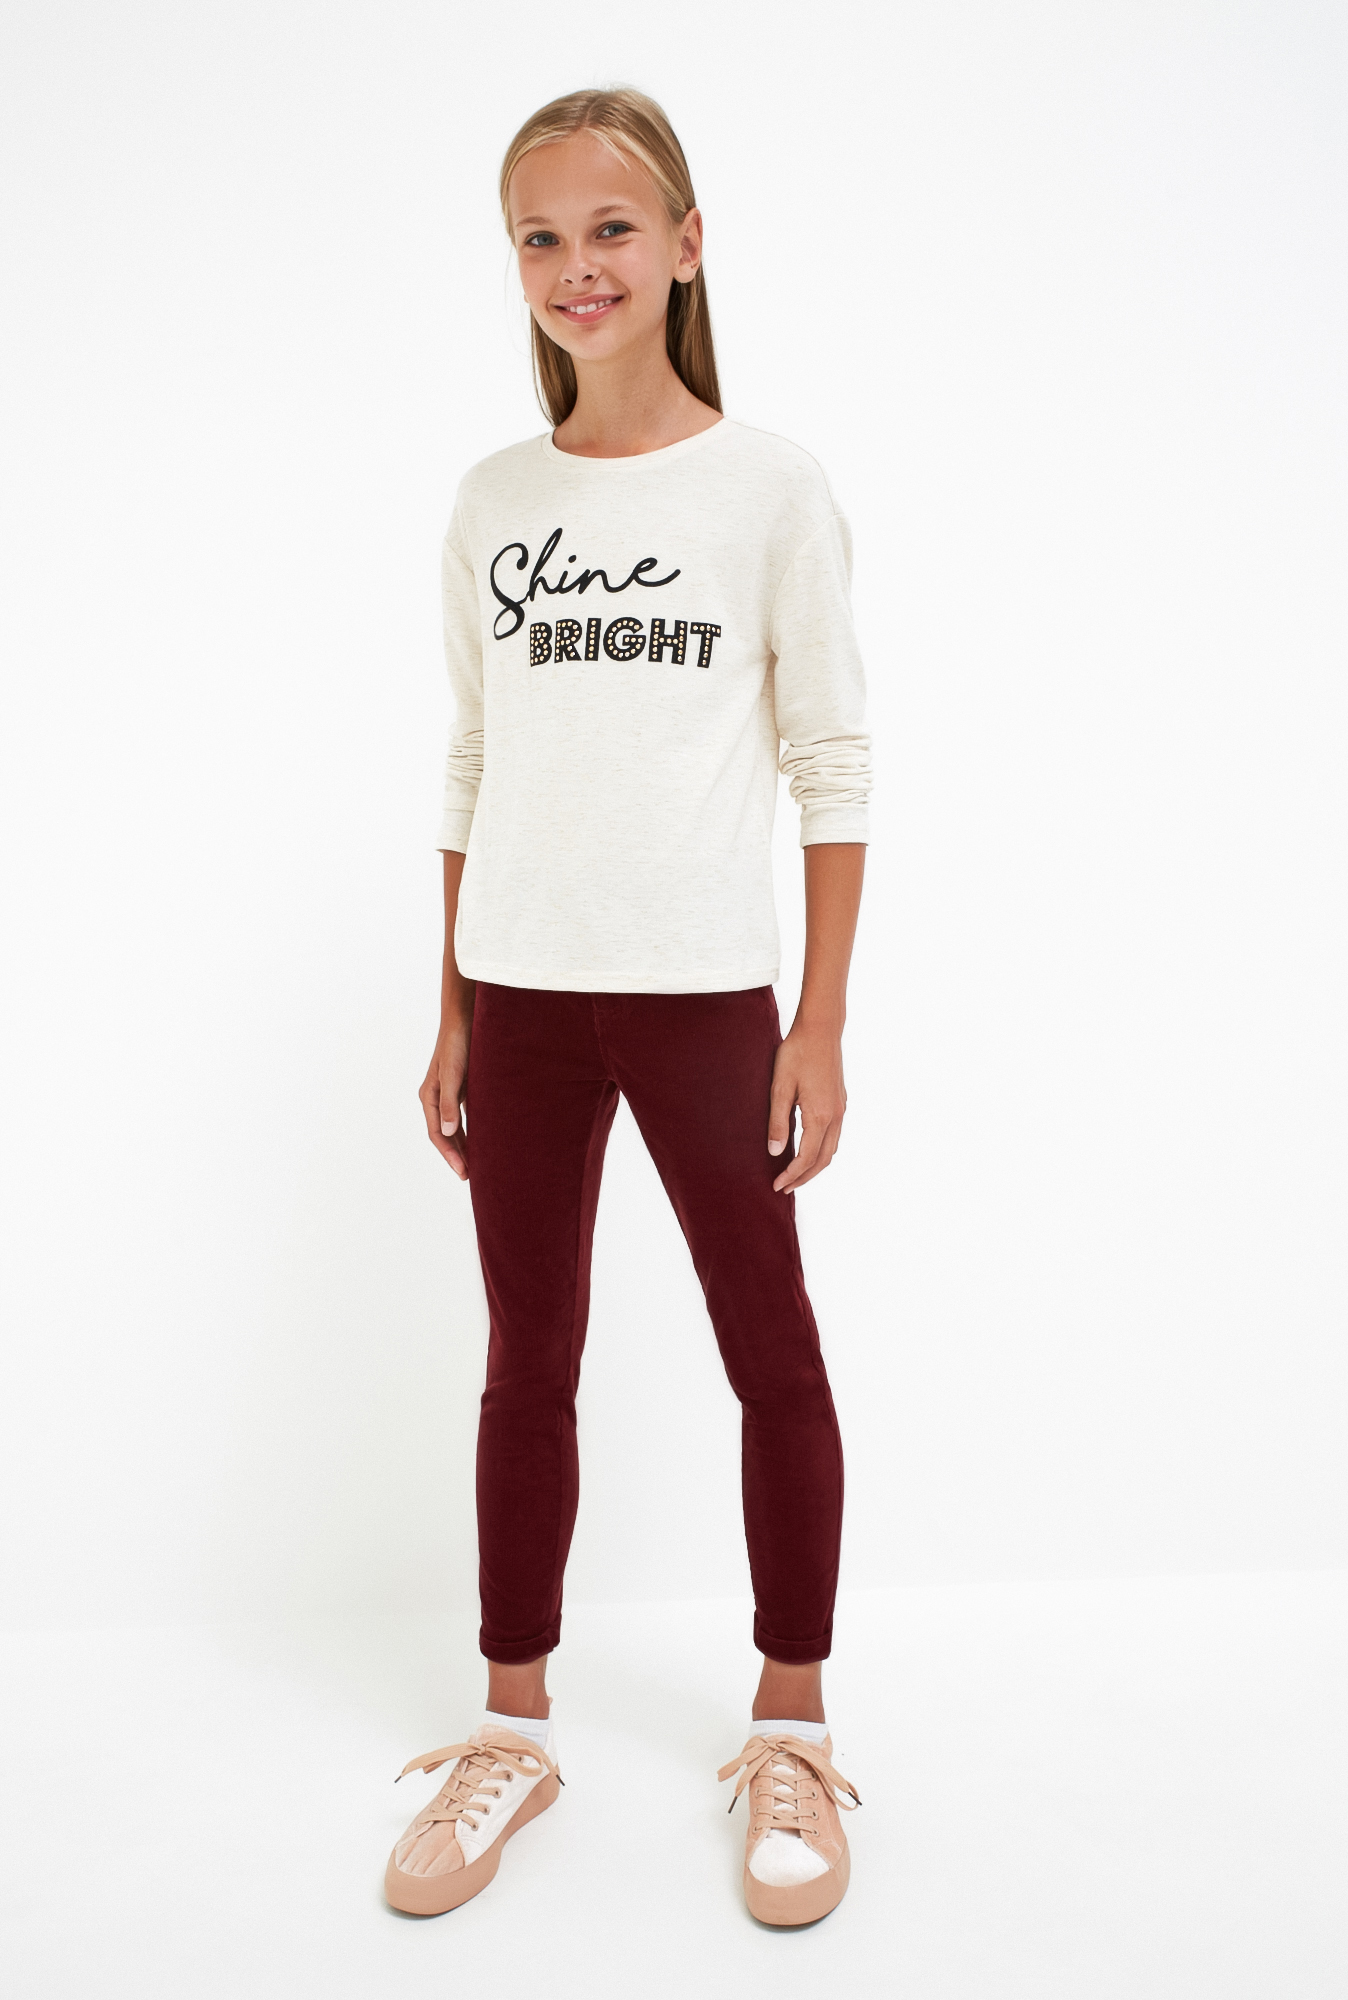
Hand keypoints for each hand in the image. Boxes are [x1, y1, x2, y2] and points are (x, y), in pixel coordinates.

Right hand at [419, 997, 472, 1179]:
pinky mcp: (461, 1087)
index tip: (464, 1173)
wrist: (464, 1018)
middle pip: (445, 1134)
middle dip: (456, 1155)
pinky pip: (464, 1115)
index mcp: (429, 1096)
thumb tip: (450, 1133)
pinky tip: (482, 1138)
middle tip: (471, 1176)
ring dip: (463, 1145)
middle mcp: (436, 1097)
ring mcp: (448, 1092)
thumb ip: (450, 1102)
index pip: (438, 1134)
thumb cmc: (457, 1043)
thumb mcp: (453, 1073)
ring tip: (476, 1164)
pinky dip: (471, 1129)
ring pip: (454, 1127)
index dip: (450, 1155)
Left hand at [767, 1020, 846, 1192]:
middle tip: (784, 1187)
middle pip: (823, 1160)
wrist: (820, 1029)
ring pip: (832, 1149)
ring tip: (796, 1174)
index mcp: (820, 1116)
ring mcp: (841, 1109)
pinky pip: (834, 1136)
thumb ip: (777, 1122)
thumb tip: (775, 1152)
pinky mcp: (840, 1101)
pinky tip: (808, 1148)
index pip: (806, 1158)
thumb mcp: (779, 1087)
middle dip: (804, 1177)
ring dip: (815, 1165)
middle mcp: (835, 1116)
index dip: (791, 1175)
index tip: (776, 1185)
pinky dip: (822, 1150)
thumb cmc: (797, 1054)